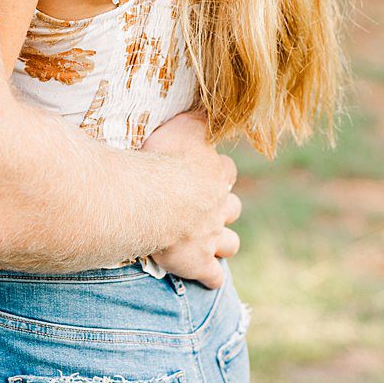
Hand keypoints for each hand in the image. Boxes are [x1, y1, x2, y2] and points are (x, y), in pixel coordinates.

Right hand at [145, 112, 240, 287]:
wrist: (151, 199)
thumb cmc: (162, 158)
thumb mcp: (183, 126)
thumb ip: (199, 117)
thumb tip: (214, 103)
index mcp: (216, 174)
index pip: (226, 171)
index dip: (217, 173)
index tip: (203, 172)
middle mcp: (219, 206)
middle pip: (232, 207)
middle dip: (223, 208)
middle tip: (203, 209)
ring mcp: (211, 236)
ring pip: (230, 243)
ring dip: (223, 242)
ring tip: (211, 243)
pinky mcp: (197, 262)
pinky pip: (212, 274)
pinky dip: (211, 277)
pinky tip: (208, 278)